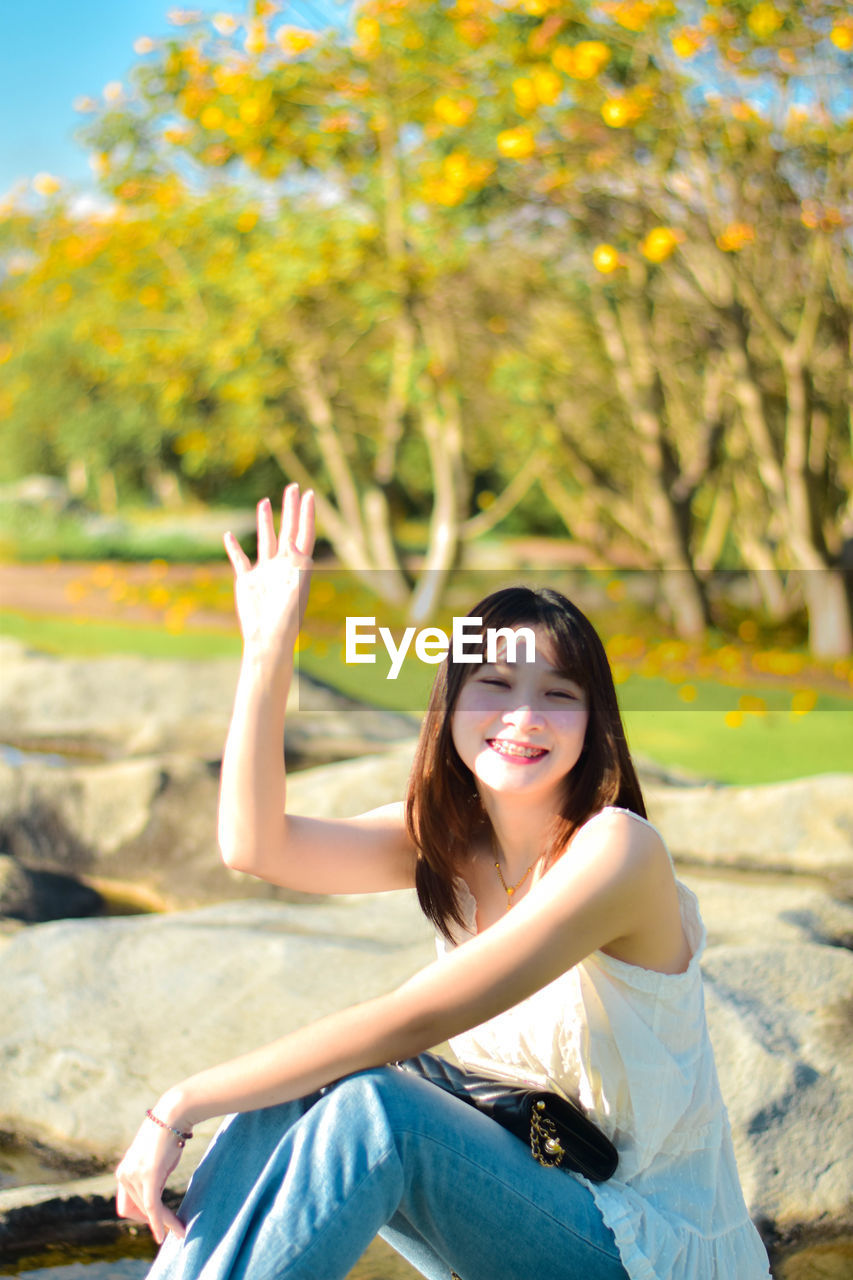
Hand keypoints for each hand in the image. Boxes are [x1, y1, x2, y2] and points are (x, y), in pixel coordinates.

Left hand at [115, 1113, 186, 1245]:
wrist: (172, 1115)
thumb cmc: (167, 1137)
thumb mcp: (154, 1164)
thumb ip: (150, 1182)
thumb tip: (154, 1204)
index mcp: (122, 1173)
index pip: (127, 1207)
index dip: (141, 1217)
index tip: (158, 1219)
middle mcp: (123, 1175)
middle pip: (137, 1211)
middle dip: (155, 1221)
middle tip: (175, 1227)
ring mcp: (134, 1175)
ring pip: (148, 1210)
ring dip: (164, 1222)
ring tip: (179, 1229)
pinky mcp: (148, 1176)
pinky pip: (152, 1206)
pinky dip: (160, 1222)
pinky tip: (169, 1232)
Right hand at [224, 484, 314, 658]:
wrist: (267, 639)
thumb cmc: (286, 619)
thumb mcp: (293, 588)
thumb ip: (295, 565)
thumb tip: (292, 542)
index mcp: (298, 566)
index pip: (304, 533)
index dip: (307, 513)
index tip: (309, 494)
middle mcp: (282, 565)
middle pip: (287, 530)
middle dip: (290, 509)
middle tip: (292, 487)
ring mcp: (264, 572)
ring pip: (265, 540)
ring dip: (265, 521)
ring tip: (265, 501)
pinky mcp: (247, 581)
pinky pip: (240, 560)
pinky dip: (234, 548)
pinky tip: (229, 535)